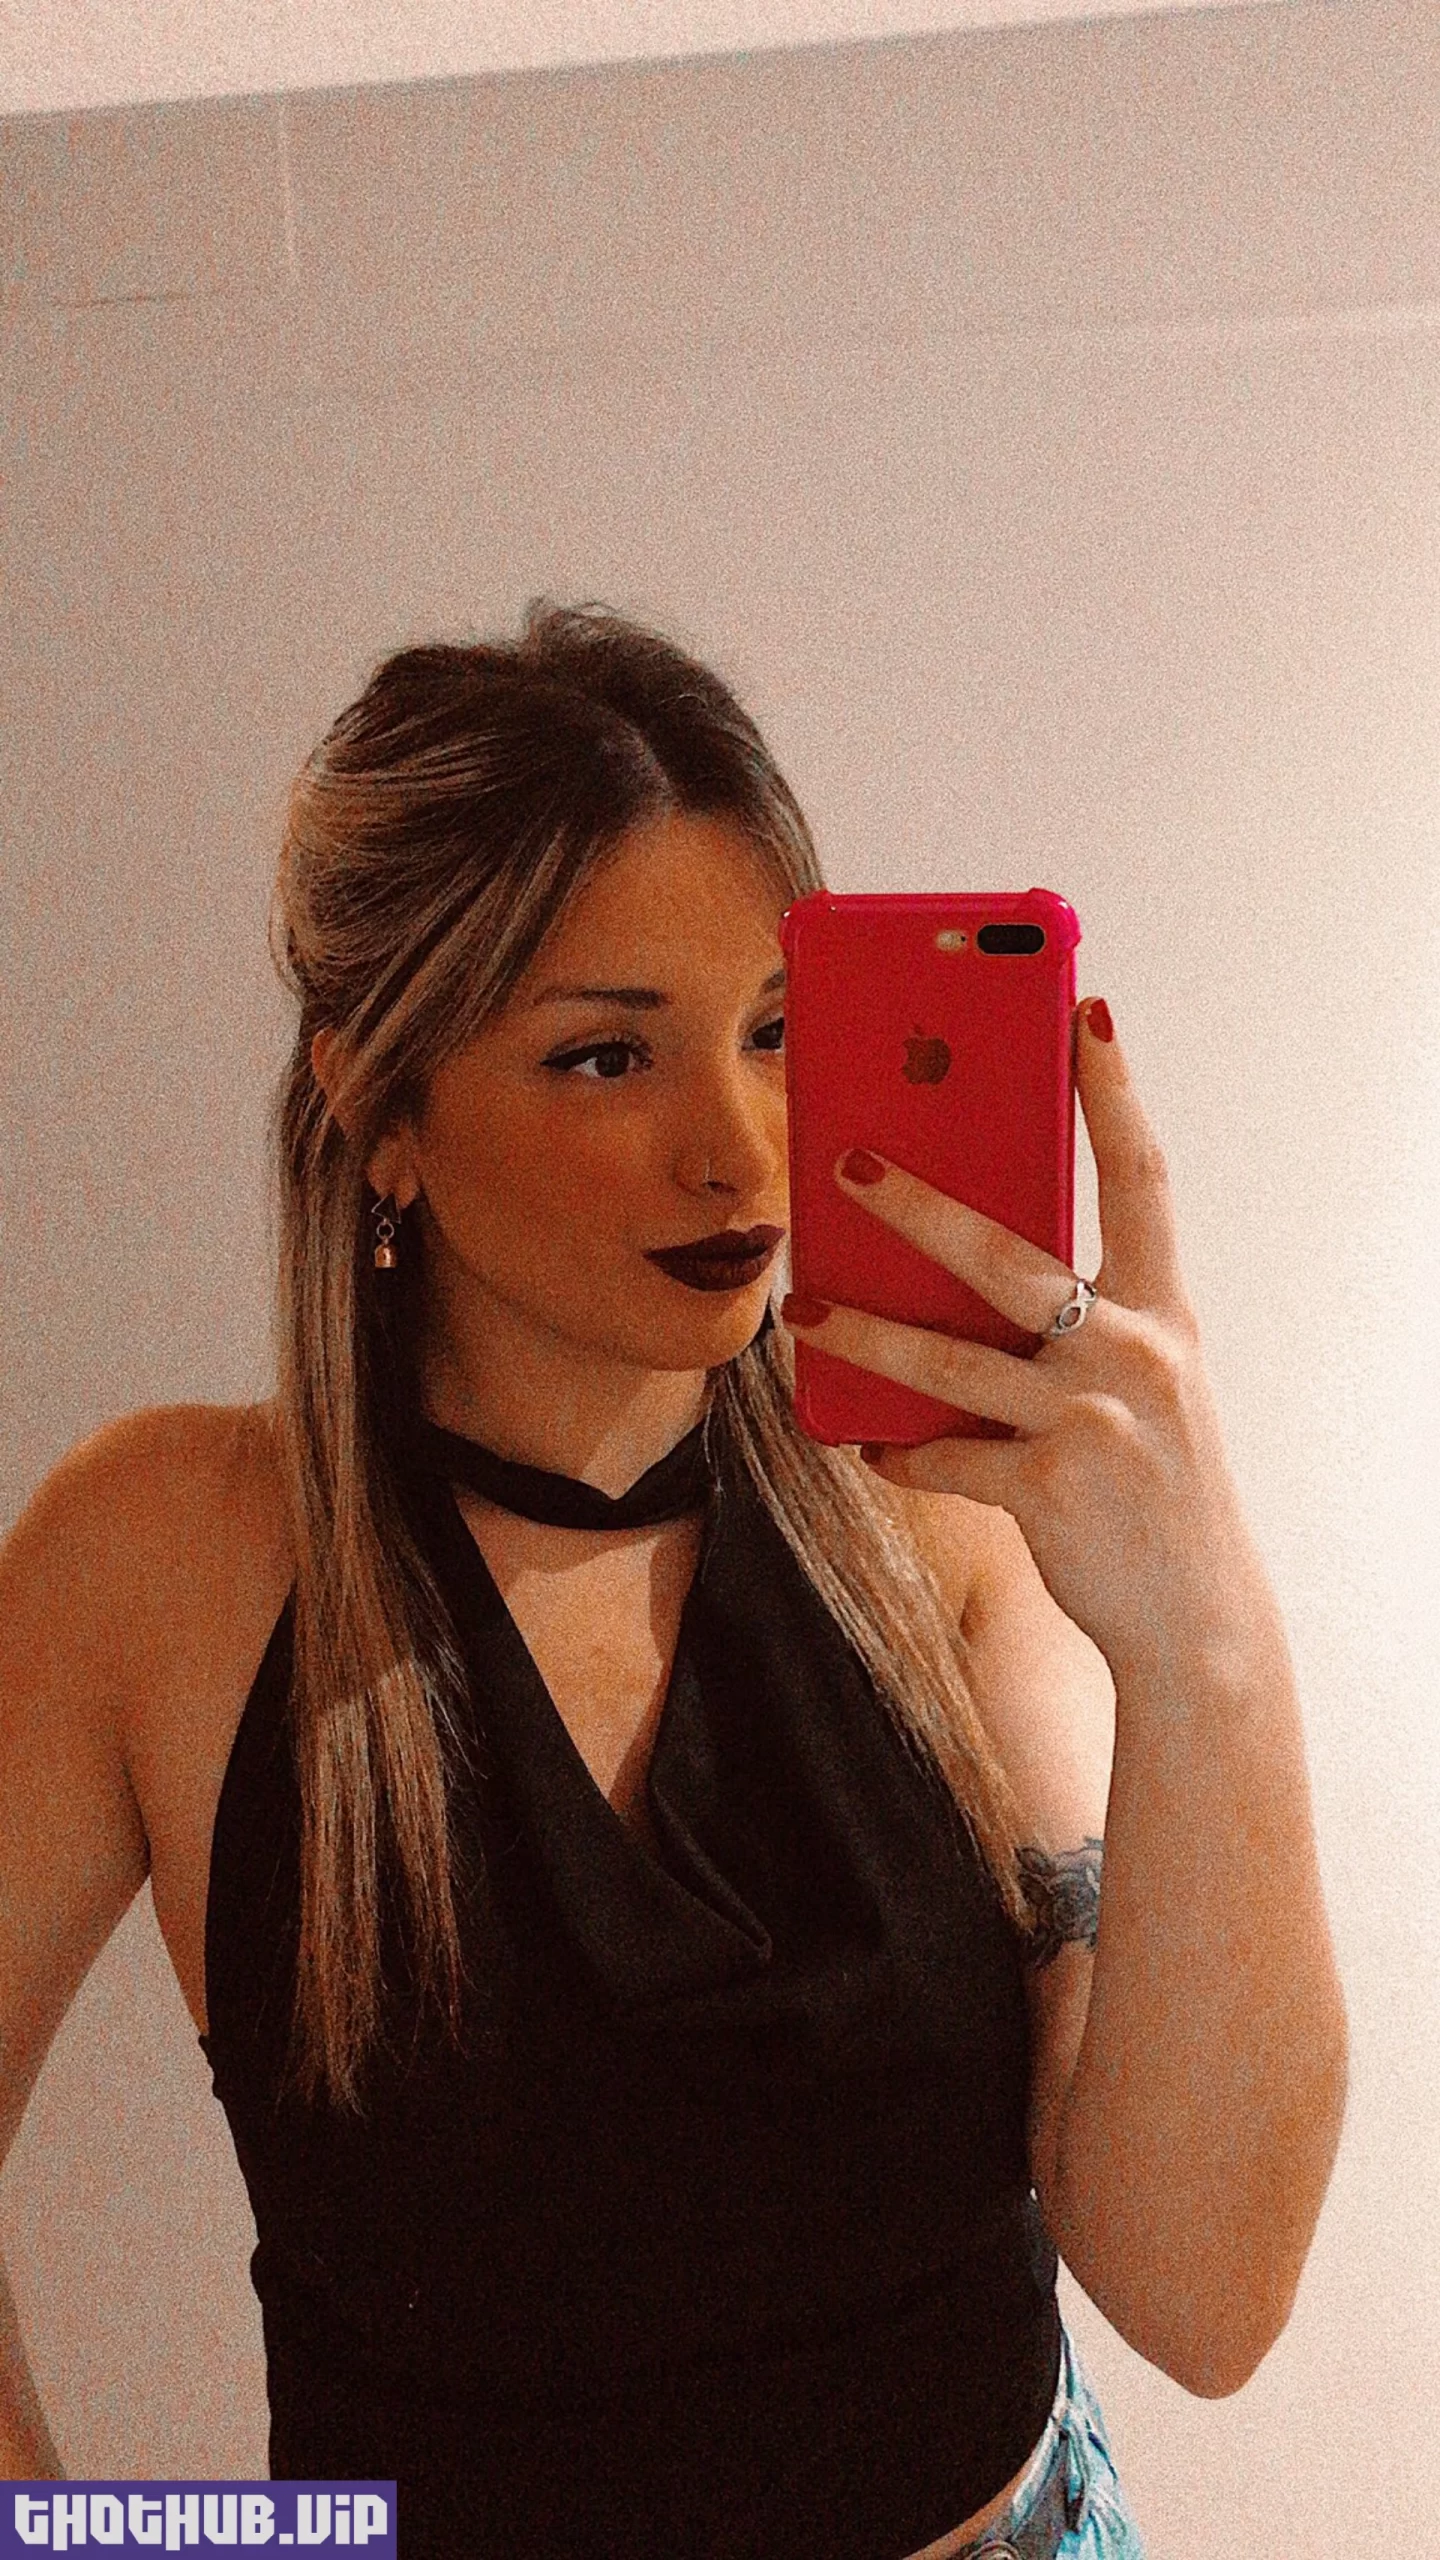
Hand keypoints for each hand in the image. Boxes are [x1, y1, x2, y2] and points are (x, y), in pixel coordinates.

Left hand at [781, 1000, 1277, 1681]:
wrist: (1196, 1620)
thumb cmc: (1150, 1484)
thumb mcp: (1140, 1387)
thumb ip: (1072, 1325)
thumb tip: (950, 1267)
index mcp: (1163, 1313)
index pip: (1142, 1177)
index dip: (1112, 1092)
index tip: (1082, 1012)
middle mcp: (1135, 1353)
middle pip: (1009, 1256)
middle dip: (920, 1205)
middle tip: (846, 1162)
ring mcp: (1091, 1421)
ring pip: (948, 1361)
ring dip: (862, 1334)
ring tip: (801, 1313)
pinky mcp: (1049, 1489)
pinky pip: (944, 1457)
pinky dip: (900, 1453)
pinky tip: (869, 1446)